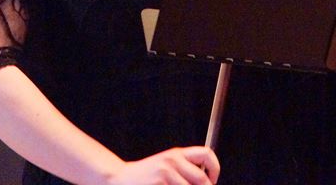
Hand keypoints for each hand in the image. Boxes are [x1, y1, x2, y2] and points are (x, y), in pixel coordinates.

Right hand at [103, 146, 219, 184]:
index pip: (206, 154)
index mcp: (176, 153)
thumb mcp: (167, 165)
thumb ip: (185, 169)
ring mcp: (165, 173)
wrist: (120, 179)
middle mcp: (172, 161)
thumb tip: (207, 181)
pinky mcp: (159, 184)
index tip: (212, 180)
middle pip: (202, 180)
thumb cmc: (147, 176)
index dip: (215, 169)